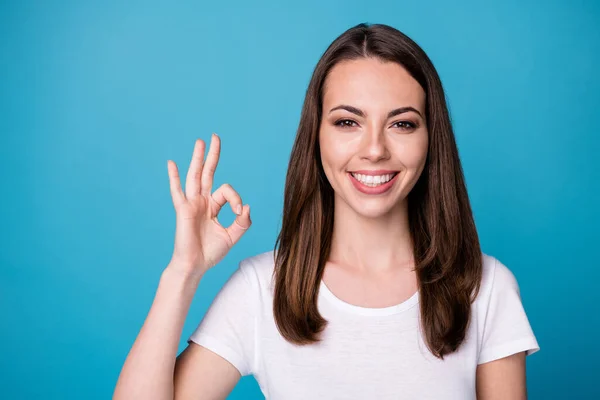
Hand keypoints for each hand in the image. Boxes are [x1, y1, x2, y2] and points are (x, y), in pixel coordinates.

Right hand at [166, 134, 250, 276]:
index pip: (227, 192)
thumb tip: (247, 206)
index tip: (241, 212)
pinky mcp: (183, 210)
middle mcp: (202, 201)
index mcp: (213, 206)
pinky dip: (174, 178)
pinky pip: (177, 191)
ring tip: (200, 141)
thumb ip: (242, 222)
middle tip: (215, 136)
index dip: (237, 199)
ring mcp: (191, 204)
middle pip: (208, 172)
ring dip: (197, 158)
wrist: (194, 266)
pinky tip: (172, 163)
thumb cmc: (210, 252)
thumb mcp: (232, 236)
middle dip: (212, 155)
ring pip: (195, 176)